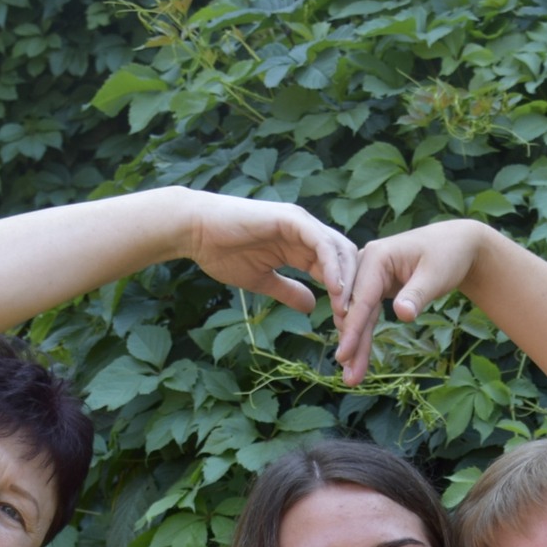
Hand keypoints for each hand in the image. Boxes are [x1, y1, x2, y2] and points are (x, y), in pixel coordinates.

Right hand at [181, 191, 357, 316]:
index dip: (345, 299)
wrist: (194, 231)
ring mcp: (301, 223)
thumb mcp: (262, 281)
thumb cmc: (222, 252)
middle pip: (347, 261)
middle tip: (353, 325)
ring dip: (347, 283)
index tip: (346, 328)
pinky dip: (331, 266)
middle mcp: (307, 232)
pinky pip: (322, 243)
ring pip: (340, 251)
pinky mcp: (292, 218)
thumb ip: (289, 290)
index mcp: (302, 247)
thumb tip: (313, 307)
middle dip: (353, 293)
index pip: (336, 272)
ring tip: (347, 312)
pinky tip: (334, 290)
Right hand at [333, 218, 492, 382]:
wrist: (457, 244)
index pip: (361, 297)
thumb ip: (417, 294)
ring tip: (352, 378)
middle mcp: (366, 264)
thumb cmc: (448, 255)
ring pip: (360, 316)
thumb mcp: (435, 275)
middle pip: (355, 310)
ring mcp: (369, 276)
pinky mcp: (376, 287)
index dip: (353, 328)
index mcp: (377, 256)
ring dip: (356, 346)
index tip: (345, 354)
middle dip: (352, 344)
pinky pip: (368, 315)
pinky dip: (364, 336)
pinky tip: (358, 359)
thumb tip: (402, 315)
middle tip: (349, 377)